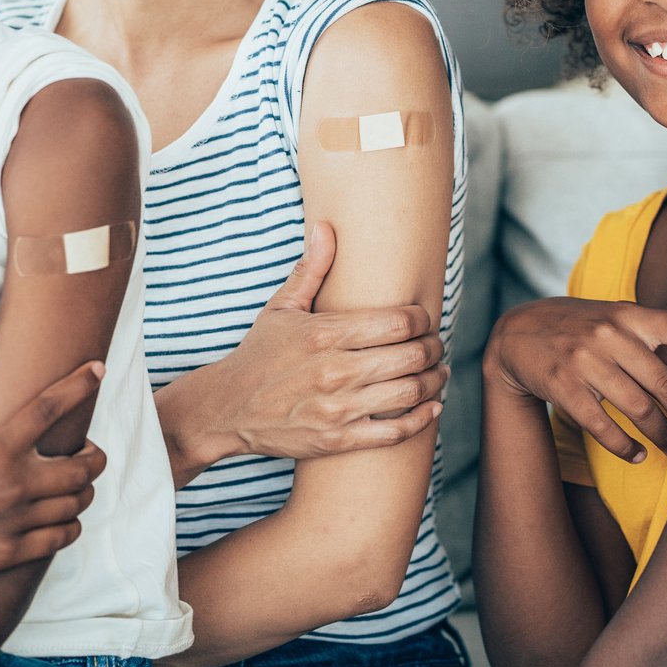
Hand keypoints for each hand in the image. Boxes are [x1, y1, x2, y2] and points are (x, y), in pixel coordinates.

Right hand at [0, 361, 108, 584]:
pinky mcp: (10, 552)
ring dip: (83, 490)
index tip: (98, 369)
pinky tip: (62, 517)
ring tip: (73, 485)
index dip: (80, 384)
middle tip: (86, 453)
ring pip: (78, 502)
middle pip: (85, 466)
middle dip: (94, 456)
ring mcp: (15, 520)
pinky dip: (70, 524)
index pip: (51, 408)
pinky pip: (62, 537)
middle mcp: (14, 483)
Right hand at [191, 221, 448, 462]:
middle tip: (436, 345)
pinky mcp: (338, 440)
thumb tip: (326, 226)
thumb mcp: (281, 308)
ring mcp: (338, 409)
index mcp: (325, 334)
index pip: (398, 322)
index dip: (422, 319)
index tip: (424, 319)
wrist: (227, 408)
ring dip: (434, 381)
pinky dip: (421, 419)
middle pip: (411, 356)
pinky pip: (394, 432)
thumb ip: (312, 269)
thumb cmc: (260, 354)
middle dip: (433, 348)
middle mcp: (335, 371)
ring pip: (409, 392)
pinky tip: (431, 406)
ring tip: (438, 372)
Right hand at [485, 296, 666, 462]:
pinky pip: (602, 426)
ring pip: (636, 408)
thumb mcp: (621, 323)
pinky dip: (625, 446)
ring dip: (661, 435)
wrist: (518, 334)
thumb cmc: (583, 328)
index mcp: (629, 316)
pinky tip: (638, 454)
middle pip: (663, 383)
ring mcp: (584, 361)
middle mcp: (608, 335)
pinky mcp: (564, 387)